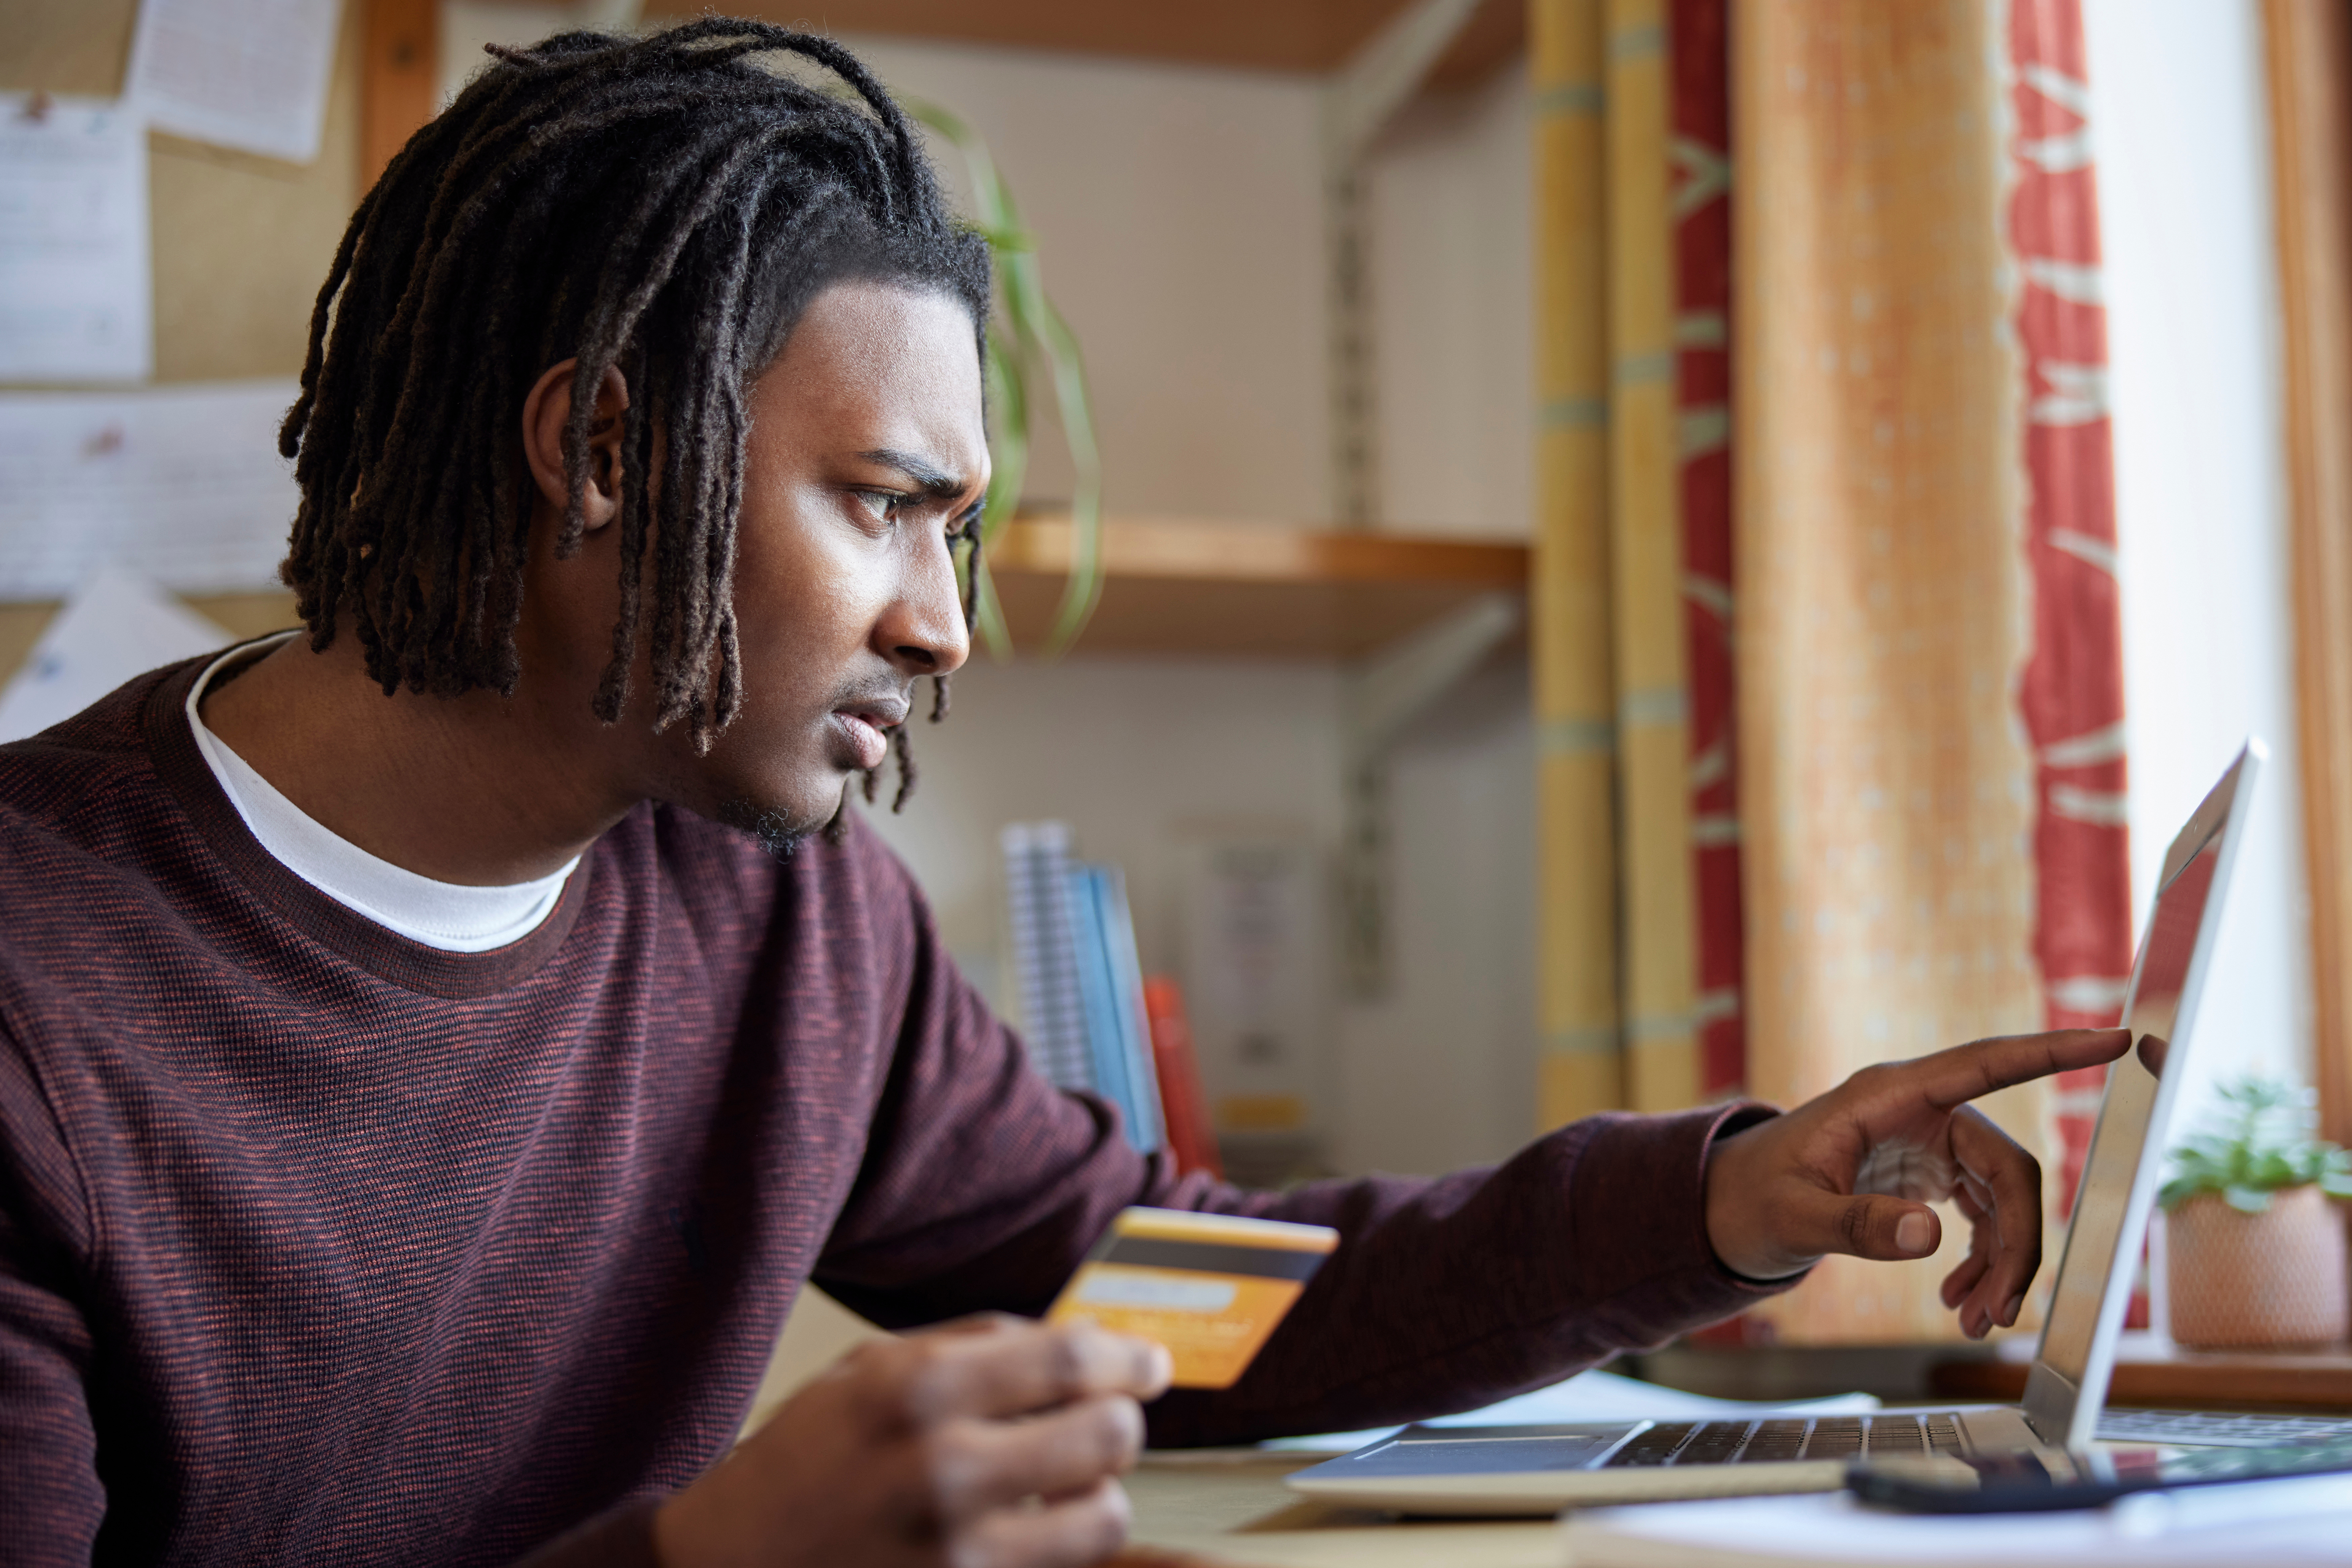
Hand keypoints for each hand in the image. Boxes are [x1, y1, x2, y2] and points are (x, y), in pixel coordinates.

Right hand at [655, 1314, 1172, 1567]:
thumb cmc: (803, 1462)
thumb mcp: (868, 1370)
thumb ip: (973, 1346)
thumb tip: (1083, 1341)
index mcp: (913, 1389)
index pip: (1069, 1359)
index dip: (1129, 1357)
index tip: (1151, 1363)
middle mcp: (939, 1468)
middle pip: (1106, 1434)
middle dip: (1122, 1421)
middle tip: (1107, 1420)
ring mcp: (956, 1551)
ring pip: (1105, 1515)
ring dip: (1100, 1493)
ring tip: (1068, 1483)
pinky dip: (1063, 1546)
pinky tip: (1031, 1527)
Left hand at [1702, 1028, 2129, 1338]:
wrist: (1731, 1207)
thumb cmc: (1754, 1198)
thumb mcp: (1794, 1217)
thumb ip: (1855, 1225)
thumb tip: (1930, 1236)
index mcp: (1890, 1096)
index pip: (1987, 1063)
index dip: (2053, 1051)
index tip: (2115, 1039)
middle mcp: (1920, 1111)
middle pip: (2007, 1168)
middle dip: (2017, 1243)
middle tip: (2000, 1312)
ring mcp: (1929, 1141)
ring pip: (2002, 1199)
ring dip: (2002, 1263)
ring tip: (1977, 1322)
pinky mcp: (1930, 1172)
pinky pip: (1982, 1214)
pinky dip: (1982, 1260)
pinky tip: (1959, 1300)